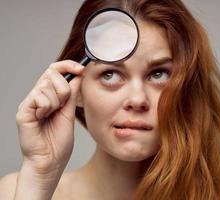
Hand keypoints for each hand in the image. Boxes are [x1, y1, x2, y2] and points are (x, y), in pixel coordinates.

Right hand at [16, 60, 83, 174]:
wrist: (51, 160)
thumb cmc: (59, 141)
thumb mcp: (69, 112)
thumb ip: (72, 94)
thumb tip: (78, 75)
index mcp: (49, 96)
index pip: (55, 71)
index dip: (68, 66)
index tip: (81, 69)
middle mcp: (37, 96)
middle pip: (52, 73)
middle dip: (64, 88)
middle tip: (62, 105)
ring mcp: (29, 103)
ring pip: (47, 85)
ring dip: (56, 101)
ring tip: (52, 115)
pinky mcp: (23, 111)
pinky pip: (38, 96)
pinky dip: (47, 107)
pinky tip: (44, 118)